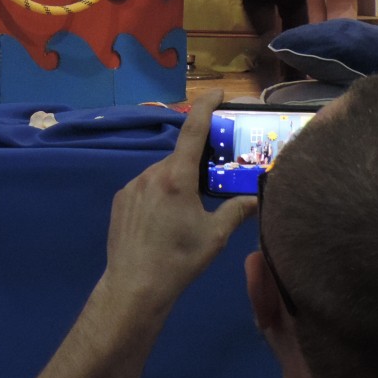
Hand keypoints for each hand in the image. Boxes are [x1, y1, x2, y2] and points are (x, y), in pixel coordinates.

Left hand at [100, 91, 255, 312]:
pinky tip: (165, 220)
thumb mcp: (215, 236)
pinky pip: (145, 187)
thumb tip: (257, 198)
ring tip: (188, 210)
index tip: (217, 93)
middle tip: (212, 179)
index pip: (193, 130)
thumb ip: (237, 211)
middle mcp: (151, 173)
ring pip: (161, 173)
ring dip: (177, 181)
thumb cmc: (180, 259)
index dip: (206, 107)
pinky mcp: (120, 199)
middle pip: (179, 158)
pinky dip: (159, 194)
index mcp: (176, 177)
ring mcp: (132, 185)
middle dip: (196, 163)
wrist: (135, 284)